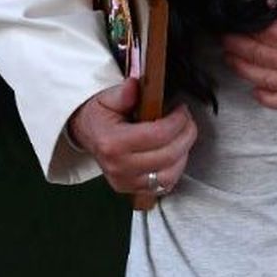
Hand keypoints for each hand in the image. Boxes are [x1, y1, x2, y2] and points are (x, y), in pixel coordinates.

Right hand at [68, 78, 196, 196]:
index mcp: (112, 143)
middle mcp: (119, 167)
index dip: (177, 122)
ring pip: (169, 175)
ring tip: (183, 136)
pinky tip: (175, 153)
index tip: (182, 110)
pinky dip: (175, 170)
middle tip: (188, 121)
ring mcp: (126, 182)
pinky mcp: (133, 190)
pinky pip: (164, 186)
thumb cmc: (99, 117)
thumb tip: (134, 85)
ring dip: (183, 154)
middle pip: (167, 156)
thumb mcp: (106, 98)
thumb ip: (123, 93)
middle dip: (186, 135)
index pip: (156, 136)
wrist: (88, 135)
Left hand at [222, 0, 276, 109]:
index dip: (240, 30)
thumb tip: (265, 4)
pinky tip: (257, 92)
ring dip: (245, 72)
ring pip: (268, 83)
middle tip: (222, 40)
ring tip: (231, 60)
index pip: (261, 36)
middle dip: (236, 49)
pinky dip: (270, 99)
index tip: (226, 24)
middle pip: (259, 60)